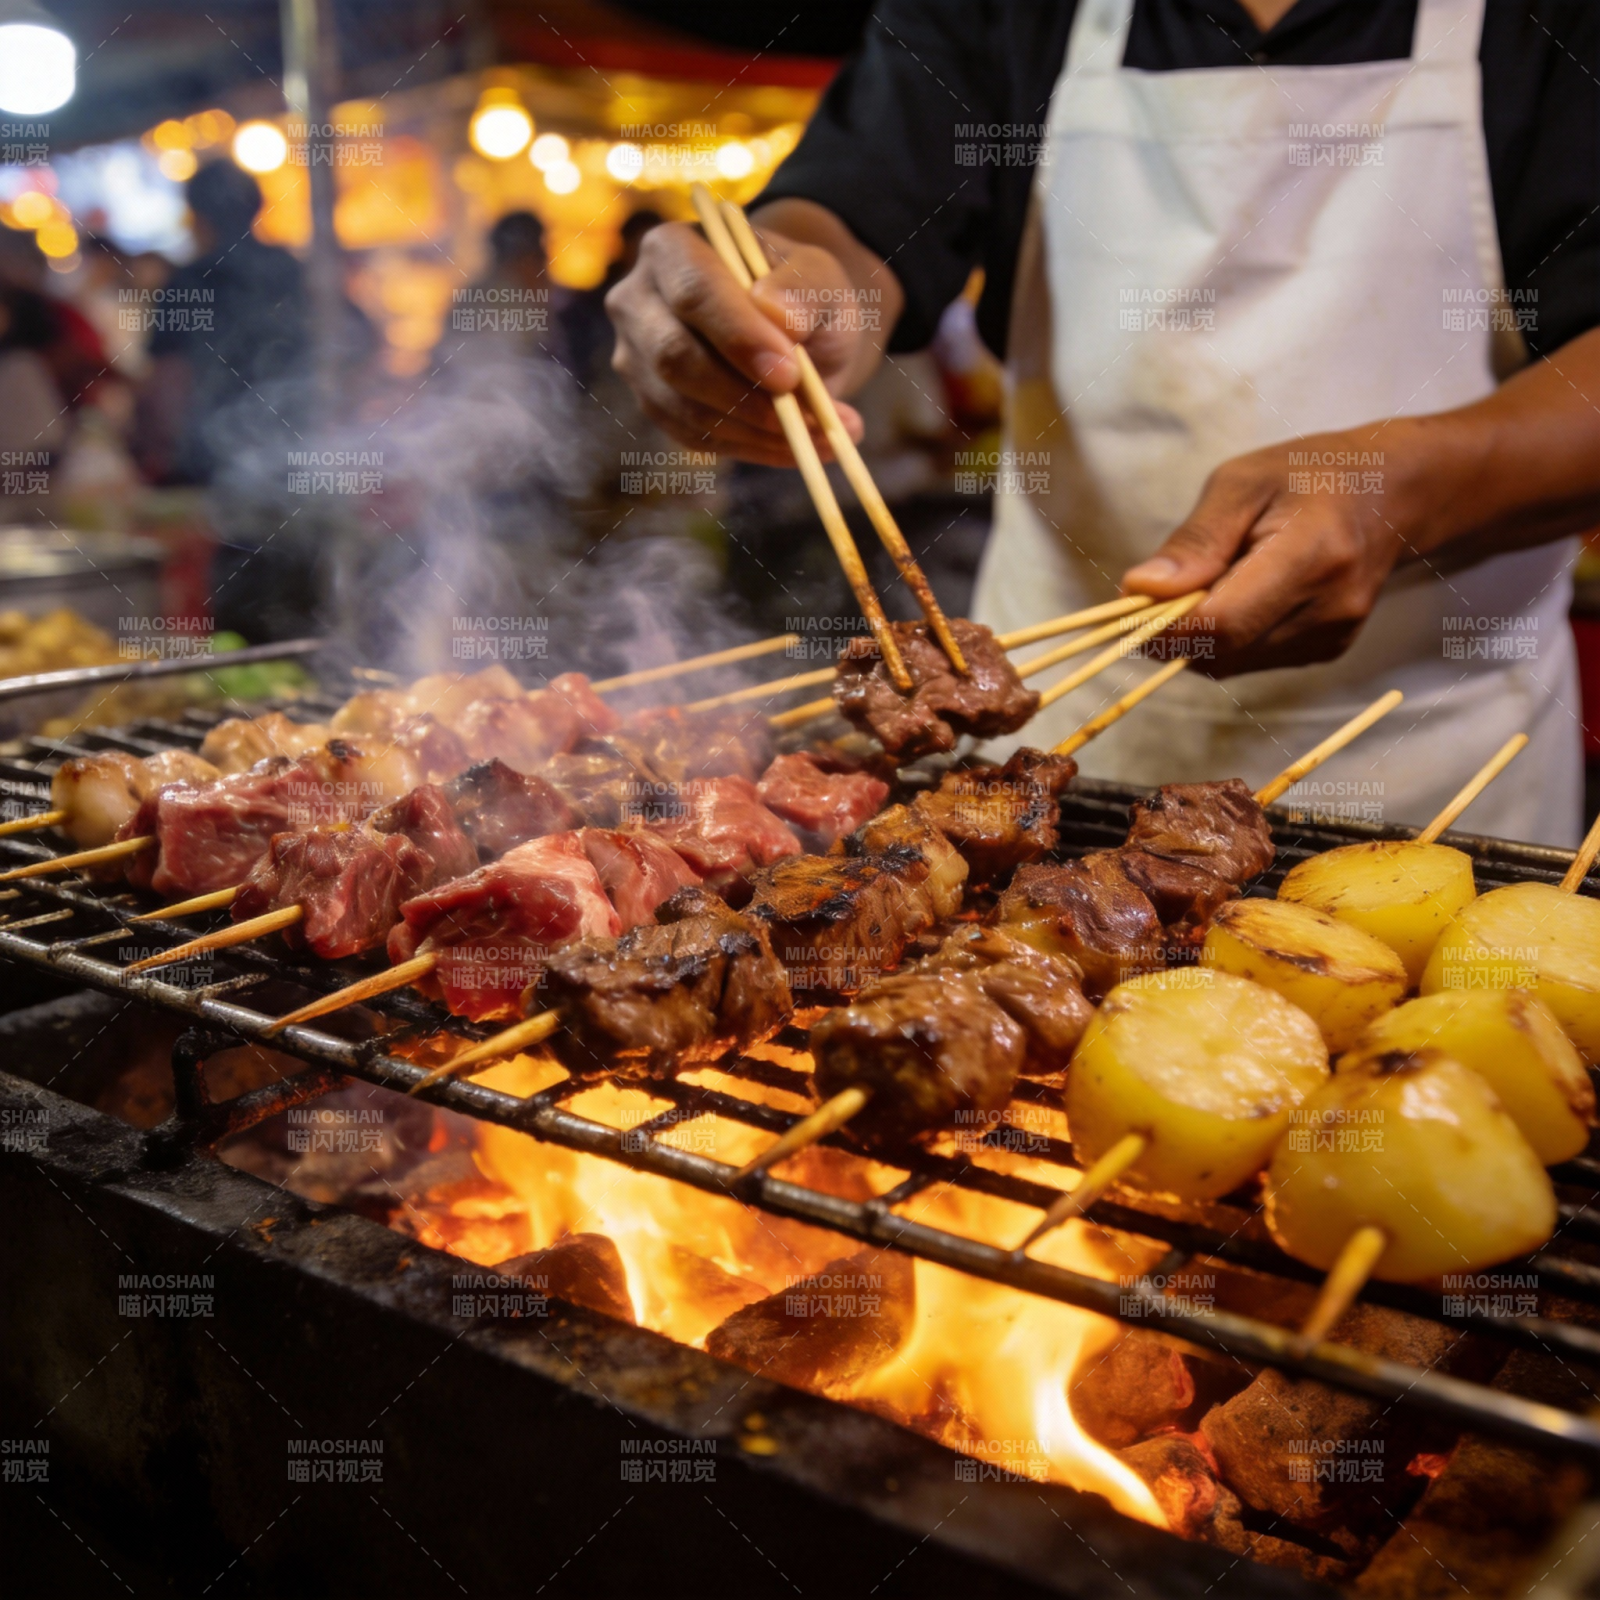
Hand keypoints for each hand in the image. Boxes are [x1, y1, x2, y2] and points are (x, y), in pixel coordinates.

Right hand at [605, 219, 866, 465]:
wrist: (792, 330)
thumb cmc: (800, 294)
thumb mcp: (820, 277)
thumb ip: (805, 288)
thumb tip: (780, 316)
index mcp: (671, 249)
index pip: (693, 293)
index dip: (738, 337)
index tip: (789, 373)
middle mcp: (638, 302)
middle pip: (674, 357)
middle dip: (745, 394)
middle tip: (809, 415)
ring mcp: (639, 359)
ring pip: (685, 408)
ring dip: (758, 431)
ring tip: (826, 436)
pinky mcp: (655, 405)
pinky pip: (698, 438)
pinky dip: (754, 448)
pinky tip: (800, 447)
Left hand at [1121, 427, 1415, 675]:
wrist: (1393, 492)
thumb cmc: (1312, 473)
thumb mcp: (1243, 481)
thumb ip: (1195, 539)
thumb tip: (1140, 589)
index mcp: (1311, 557)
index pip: (1221, 624)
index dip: (1164, 625)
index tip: (1132, 601)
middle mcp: (1329, 608)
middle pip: (1222, 651)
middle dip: (1174, 630)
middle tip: (1158, 589)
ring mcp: (1333, 636)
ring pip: (1232, 663)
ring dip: (1200, 635)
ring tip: (1207, 580)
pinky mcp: (1329, 649)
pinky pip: (1253, 660)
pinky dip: (1227, 638)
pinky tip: (1237, 595)